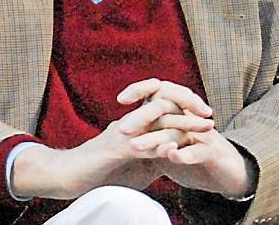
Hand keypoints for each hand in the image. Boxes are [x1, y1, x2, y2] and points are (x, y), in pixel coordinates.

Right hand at [11, 83, 215, 198]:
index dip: (184, 105)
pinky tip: (177, 149)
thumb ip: (151, 156)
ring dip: (184, 122)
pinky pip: (143, 144)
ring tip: (205, 127)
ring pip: (158, 119)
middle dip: (189, 106)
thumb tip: (172, 156)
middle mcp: (130, 122)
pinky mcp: (116, 150)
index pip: (162, 104)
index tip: (205, 113)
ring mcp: (123, 133)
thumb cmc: (98, 171)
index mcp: (134, 123)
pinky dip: (162, 146)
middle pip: (164, 103)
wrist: (68, 175)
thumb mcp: (131, 163)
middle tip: (210, 113)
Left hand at [119, 79, 252, 197]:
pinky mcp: (213, 152)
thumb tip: (120, 130)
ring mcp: (202, 133)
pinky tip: (170, 155)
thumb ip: (149, 135)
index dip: (140, 90)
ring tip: (134, 147)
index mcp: (179, 111)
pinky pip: (198, 150)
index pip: (159, 90)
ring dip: (155, 139)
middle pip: (165, 107)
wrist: (228, 173)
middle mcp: (190, 116)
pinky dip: (184, 154)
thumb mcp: (169, 144)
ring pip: (177, 130)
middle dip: (141, 117)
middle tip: (122, 129)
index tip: (120, 99)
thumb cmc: (194, 156)